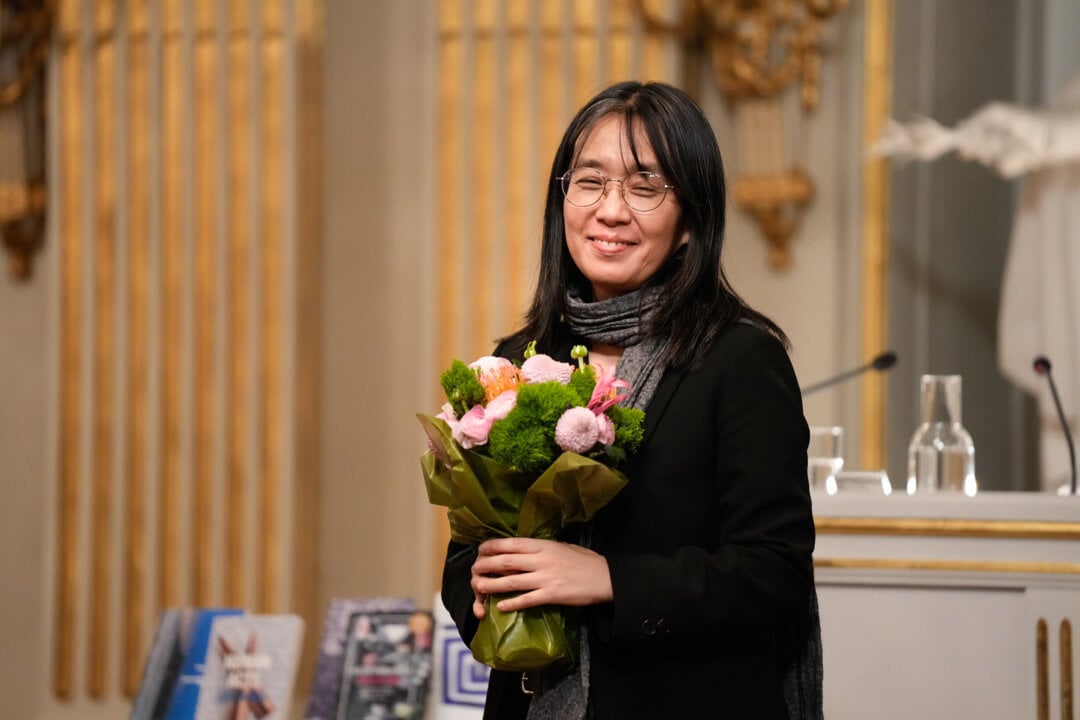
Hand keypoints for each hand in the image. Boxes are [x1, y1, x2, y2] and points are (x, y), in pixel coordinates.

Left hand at [469, 537, 612, 618]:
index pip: (511, 543)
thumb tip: (525, 551)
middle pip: (505, 561)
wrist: (606, 577)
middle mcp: (541, 560)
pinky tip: (500, 607)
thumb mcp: (563, 547)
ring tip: (479, 587)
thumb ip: (543, 549)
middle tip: (475, 569)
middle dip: (486, 565)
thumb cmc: (586, 561)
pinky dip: (511, 603)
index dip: (493, 546)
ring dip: (492, 585)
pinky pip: (526, 600)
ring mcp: (545, 578)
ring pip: (511, 581)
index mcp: (544, 545)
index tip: (481, 549)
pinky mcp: (551, 595)